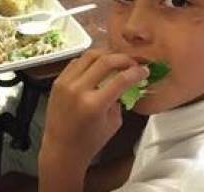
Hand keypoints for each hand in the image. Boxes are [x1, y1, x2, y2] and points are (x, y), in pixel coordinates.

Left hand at [40, 50, 147, 181]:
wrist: (61, 148)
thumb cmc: (90, 141)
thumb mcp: (113, 123)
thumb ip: (119, 100)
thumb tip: (125, 82)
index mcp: (94, 104)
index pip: (120, 79)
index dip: (136, 72)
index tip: (145, 70)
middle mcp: (78, 89)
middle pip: (104, 60)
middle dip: (123, 58)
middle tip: (133, 62)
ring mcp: (65, 82)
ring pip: (88, 55)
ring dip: (106, 54)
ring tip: (118, 59)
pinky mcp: (58, 81)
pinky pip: (76, 62)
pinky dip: (89, 60)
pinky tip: (98, 64)